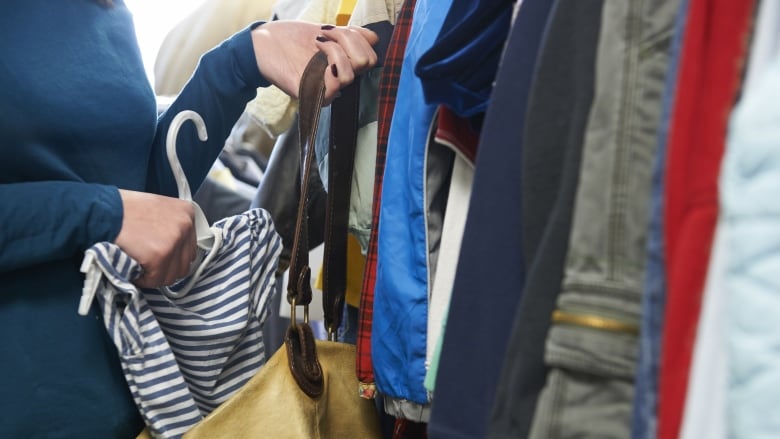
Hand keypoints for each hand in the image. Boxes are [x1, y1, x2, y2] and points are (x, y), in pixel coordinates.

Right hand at [114, 189, 196, 287]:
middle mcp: (185, 225)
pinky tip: (133, 267)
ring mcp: (174, 241)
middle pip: (184, 263)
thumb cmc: (124, 210)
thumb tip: (174, 249)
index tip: (158, 257)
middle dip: (165, 268)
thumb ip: (170, 227)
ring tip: (139, 265)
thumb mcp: (157, 209)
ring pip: (172, 275)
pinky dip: (143, 279)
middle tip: (147, 265)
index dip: (172, 257)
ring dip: (154, 275)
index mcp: (186, 213)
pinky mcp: (160, 255)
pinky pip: (155, 279)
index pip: (189, 248)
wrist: (103, 211)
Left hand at [251, 20, 378, 102]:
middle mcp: (338, 80)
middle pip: (368, 62)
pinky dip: (331, 54)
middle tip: (328, 33)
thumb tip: (373, 38)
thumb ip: (351, 36)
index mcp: (343, 67)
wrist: (263, 44)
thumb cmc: (292, 38)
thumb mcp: (328, 32)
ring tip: (319, 41)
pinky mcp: (315, 96)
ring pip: (354, 70)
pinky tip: (315, 46)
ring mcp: (327, 89)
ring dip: (338, 46)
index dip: (359, 37)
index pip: (371, 56)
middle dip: (350, 39)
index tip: (336, 29)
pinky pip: (339, 79)